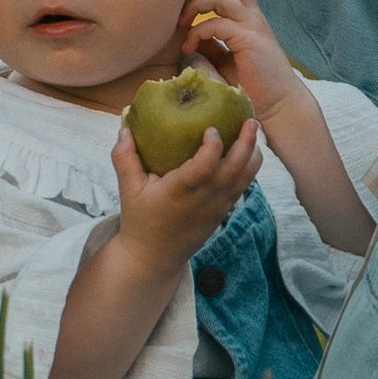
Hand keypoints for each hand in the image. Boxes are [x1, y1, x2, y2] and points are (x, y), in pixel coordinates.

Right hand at [109, 111, 259, 271]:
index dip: (212, 148)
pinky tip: (247, 150)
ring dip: (253, 154)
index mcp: (179, 193)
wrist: (154, 257)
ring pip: (245, 179)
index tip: (212, 129)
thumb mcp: (127, 190)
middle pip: (234, 171)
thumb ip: (124, 158)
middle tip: (250, 121)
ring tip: (252, 130)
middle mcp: (203, 200)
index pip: (203, 169)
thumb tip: (124, 127)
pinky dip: (249, 168)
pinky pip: (242, 187)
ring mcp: (217, 208)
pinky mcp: (223, 213)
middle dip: (246, 144)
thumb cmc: (140, 220)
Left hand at [180, 0, 305, 129]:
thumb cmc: (254, 87)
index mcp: (249, 19)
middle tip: (181, 5)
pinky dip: (198, 32)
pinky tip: (189, 48)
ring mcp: (252, 26)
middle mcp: (252, 17)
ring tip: (181, 23)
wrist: (280, 107)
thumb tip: (188, 35)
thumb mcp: (226, 61)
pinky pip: (217, 23)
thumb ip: (211, 45)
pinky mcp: (249, 40)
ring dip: (196, 5)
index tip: (184, 2)